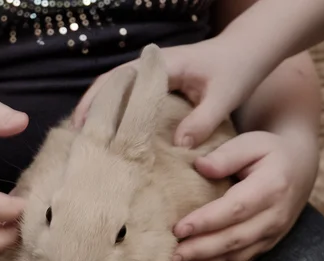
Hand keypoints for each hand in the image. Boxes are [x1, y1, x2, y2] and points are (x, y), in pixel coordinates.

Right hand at [72, 36, 267, 146]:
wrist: (248, 51)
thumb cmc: (237, 70)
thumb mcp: (223, 98)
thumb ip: (202, 121)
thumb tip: (176, 147)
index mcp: (162, 65)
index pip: (119, 81)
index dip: (98, 103)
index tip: (83, 127)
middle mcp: (151, 64)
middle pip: (109, 82)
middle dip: (89, 106)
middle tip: (75, 138)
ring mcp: (153, 71)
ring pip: (116, 87)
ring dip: (99, 107)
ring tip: (85, 136)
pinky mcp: (158, 80)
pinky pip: (129, 92)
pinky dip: (115, 107)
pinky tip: (110, 128)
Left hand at [170, 130, 318, 260]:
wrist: (299, 167)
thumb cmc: (267, 151)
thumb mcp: (250, 143)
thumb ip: (226, 154)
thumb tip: (200, 166)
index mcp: (272, 187)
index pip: (236, 208)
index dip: (207, 221)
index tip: (178, 228)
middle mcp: (275, 217)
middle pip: (234, 239)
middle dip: (200, 250)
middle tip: (169, 255)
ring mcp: (272, 235)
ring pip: (236, 257)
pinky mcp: (265, 246)